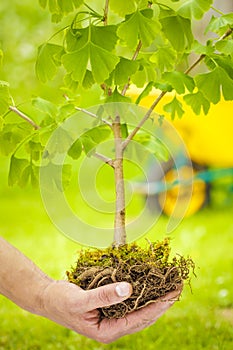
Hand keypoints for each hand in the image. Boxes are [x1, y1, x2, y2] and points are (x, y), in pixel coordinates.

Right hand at [40, 280, 181, 343]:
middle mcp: (114, 326)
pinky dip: (142, 292)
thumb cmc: (61, 301)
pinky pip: (131, 301)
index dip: (159, 305)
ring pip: (140, 308)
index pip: (141, 318)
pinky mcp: (111, 307)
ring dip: (155, 296)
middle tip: (178, 284)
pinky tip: (149, 283)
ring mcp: (113, 317)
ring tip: (169, 283)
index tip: (174, 291)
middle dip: (163, 301)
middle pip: (145, 315)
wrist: (48, 297)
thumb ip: (105, 296)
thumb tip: (130, 289)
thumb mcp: (81, 299)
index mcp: (108, 331)